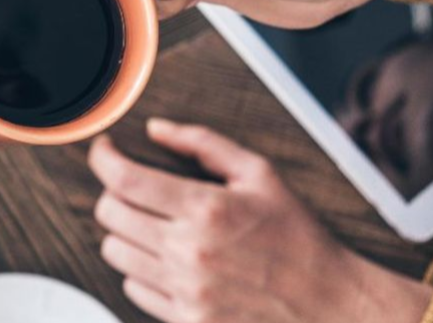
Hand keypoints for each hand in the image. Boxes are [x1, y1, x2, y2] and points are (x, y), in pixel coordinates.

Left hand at [88, 119, 432, 322]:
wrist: (329, 304)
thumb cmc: (298, 238)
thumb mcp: (260, 175)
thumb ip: (203, 144)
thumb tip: (156, 129)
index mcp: (207, 209)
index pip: (124, 178)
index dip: (103, 158)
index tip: (104, 150)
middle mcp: (189, 250)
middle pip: (109, 213)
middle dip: (113, 193)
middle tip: (133, 188)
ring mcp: (185, 289)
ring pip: (114, 251)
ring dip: (124, 232)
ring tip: (152, 225)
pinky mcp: (185, 318)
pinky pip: (133, 288)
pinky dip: (140, 270)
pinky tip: (166, 260)